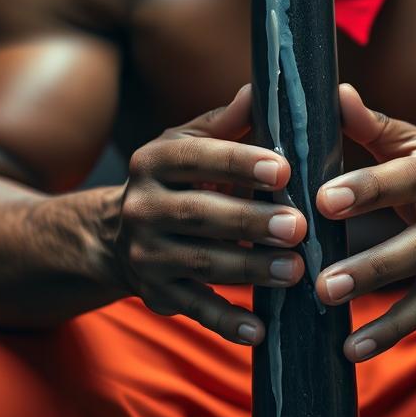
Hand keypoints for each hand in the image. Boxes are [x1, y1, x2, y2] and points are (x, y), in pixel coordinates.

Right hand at [95, 85, 308, 346]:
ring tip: (295, 270)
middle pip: (200, 214)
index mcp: (154, 160)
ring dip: (250, 268)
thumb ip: (227, 121)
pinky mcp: (155, 293)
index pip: (198, 156)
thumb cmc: (176, 179)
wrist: (116, 235)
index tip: (285, 167)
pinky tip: (260, 329)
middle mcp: (143, 205)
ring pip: (202, 262)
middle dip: (251, 221)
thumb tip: (262, 87)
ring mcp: (146, 253)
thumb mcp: (189, 142)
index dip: (240, 162)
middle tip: (299, 226)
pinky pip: (194, 307)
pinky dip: (226, 321)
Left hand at [315, 85, 415, 361]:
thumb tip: (335, 93)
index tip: (323, 199)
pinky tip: (353, 349)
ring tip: (328, 308)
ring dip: (376, 303)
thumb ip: (372, 125)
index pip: (407, 178)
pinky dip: (390, 333)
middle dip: (369, 262)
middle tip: (320, 279)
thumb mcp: (414, 145)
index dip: (367, 189)